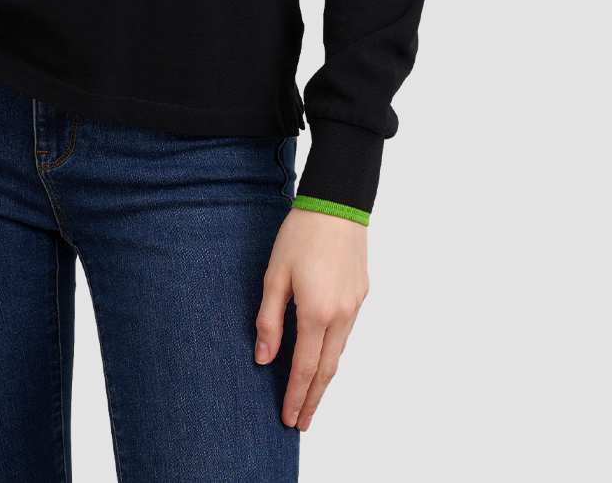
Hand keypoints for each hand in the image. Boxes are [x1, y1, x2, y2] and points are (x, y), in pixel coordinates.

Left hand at [255, 206, 368, 430]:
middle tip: (303, 421)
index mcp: (316, 313)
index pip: (304, 368)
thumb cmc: (301, 234)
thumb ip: (269, 319)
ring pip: (339, 353)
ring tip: (312, 396)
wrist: (336, 203)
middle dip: (314, 399)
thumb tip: (264, 356)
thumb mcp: (275, 275)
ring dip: (325, 377)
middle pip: (327, 370)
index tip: (290, 417)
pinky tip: (325, 356)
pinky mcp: (361, 294)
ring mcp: (354, 306)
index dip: (296, 396)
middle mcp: (340, 315)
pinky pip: (347, 332)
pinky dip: (335, 351)